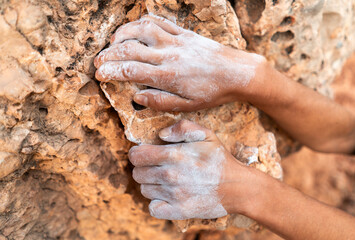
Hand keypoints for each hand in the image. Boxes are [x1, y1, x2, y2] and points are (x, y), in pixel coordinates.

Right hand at [94, 14, 265, 111]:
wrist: (236, 73)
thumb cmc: (212, 92)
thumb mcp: (188, 105)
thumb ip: (160, 101)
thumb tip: (136, 97)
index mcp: (168, 76)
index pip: (131, 71)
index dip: (111, 72)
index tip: (99, 75)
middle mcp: (168, 55)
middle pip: (130, 50)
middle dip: (109, 55)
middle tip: (98, 61)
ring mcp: (176, 41)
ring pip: (142, 31)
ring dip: (122, 34)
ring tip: (112, 43)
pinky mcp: (184, 33)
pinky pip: (159, 22)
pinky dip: (142, 22)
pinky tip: (134, 28)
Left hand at [128, 120, 252, 219]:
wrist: (237, 187)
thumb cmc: (219, 159)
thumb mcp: (205, 134)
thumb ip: (182, 127)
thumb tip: (161, 135)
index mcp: (174, 155)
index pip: (137, 155)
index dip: (137, 153)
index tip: (145, 154)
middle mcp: (170, 176)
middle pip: (137, 173)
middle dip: (144, 168)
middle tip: (157, 166)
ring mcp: (173, 195)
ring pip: (144, 190)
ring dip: (151, 184)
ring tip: (165, 180)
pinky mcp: (178, 211)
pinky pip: (153, 208)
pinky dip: (156, 202)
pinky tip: (166, 195)